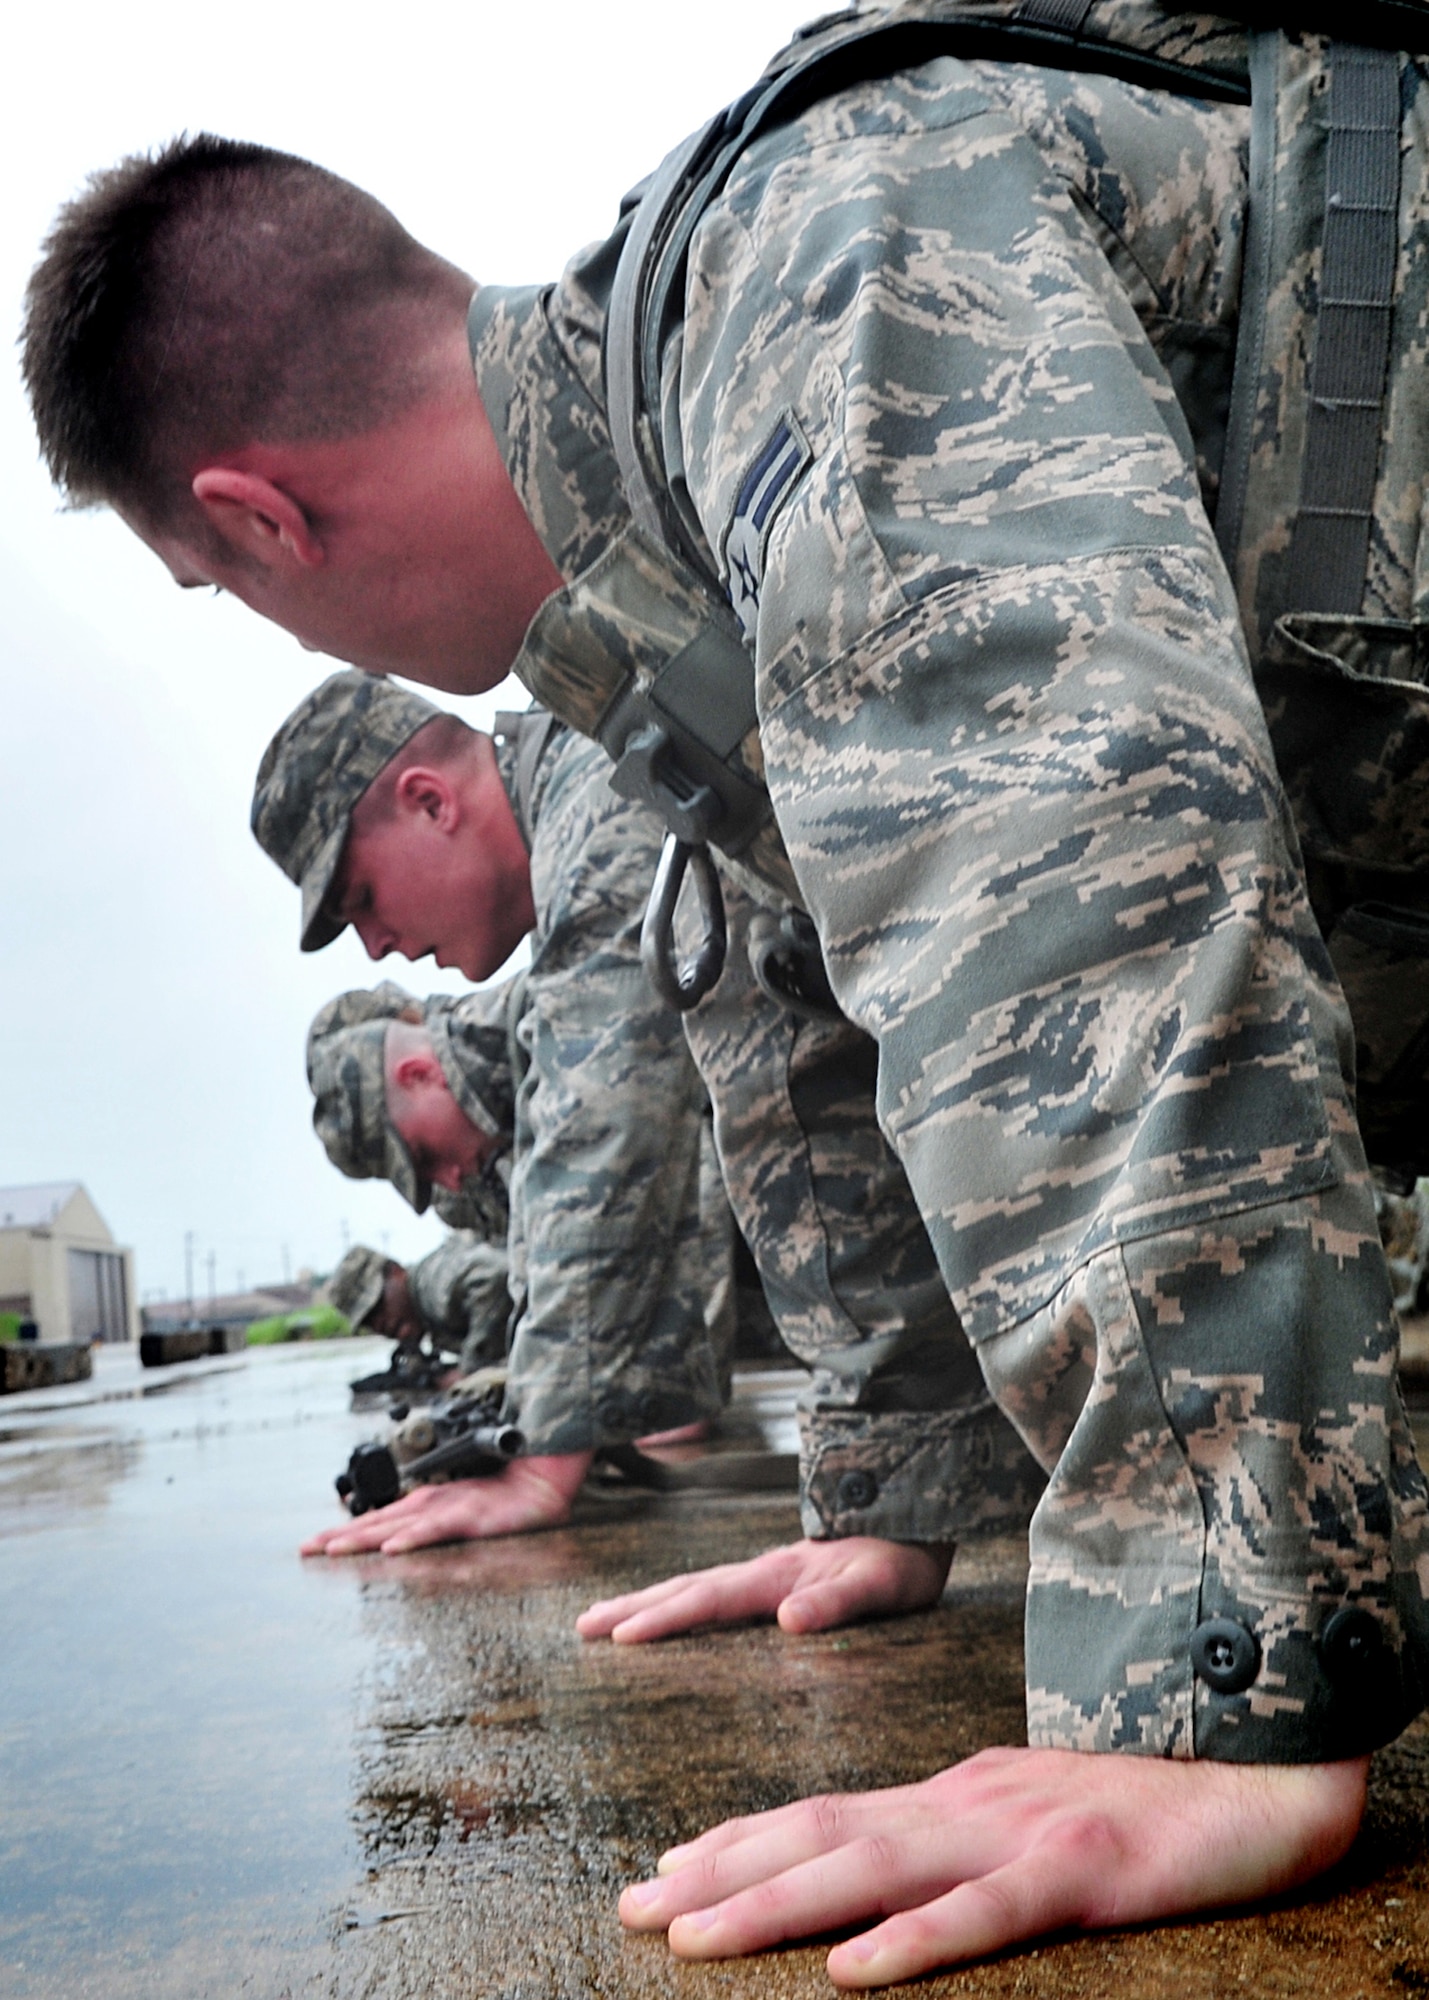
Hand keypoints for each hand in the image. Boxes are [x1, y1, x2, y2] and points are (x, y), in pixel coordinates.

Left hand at [300, 1451, 592, 1555]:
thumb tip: (404, 1543)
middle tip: (305, 1550)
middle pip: (378, 1521)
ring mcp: (451, 1508)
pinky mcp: (474, 1516)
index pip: (378, 1519)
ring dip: (364, 1537)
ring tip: (333, 1550)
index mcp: (428, 1503)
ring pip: (399, 1524)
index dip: (345, 1531)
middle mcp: (432, 1502)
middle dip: (340, 1536)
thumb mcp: (466, 1512)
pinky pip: (439, 1529)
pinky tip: (392, 1548)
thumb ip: (437, 1524)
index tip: (312, 1545)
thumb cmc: (508, 1494)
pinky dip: (413, 1538)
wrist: (547, 1475)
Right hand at [576, 1536, 951, 1642]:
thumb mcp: (881, 1584)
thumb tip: (789, 1620)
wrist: (916, 1520)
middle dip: (634, 1608)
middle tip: (583, 1626)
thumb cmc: (903, 1559)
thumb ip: (838, 1600)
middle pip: (686, 1589)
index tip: (621, 1638)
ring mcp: (765, 1572)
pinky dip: (677, 1600)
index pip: (711, 1600)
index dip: (666, 1619)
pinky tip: (667, 1611)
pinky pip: (712, 1590)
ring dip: (646, 1601)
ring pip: (693, 1586)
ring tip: (603, 1618)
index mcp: (778, 1575)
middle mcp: (762, 1571)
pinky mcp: (774, 1578)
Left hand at [619, 1745, 1367, 1986]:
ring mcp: (1019, 1832)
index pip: (824, 1811)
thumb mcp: (1029, 1808)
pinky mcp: (1081, 1869)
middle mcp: (967, 1801)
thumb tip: (883, 1853)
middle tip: (635, 1910)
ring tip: (695, 1936)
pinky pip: (987, 1913)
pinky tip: (855, 1969)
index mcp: (955, 1790)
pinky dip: (916, 1941)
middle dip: (721, 1873)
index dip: (737, 1841)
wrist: (1257, 1766)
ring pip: (877, 1867)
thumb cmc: (1146, 1795)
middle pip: (823, 1833)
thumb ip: (955, 1827)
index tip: (661, 1873)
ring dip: (776, 1902)